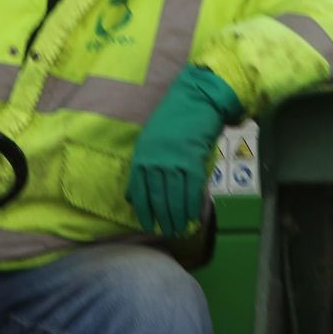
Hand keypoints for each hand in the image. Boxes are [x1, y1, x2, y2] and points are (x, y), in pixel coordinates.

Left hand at [125, 65, 242, 234]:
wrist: (195, 101)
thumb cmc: (173, 120)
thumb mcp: (150, 141)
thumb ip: (145, 166)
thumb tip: (136, 194)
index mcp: (142, 156)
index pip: (140, 191)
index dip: (145, 211)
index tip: (149, 225)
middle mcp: (156, 162)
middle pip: (157, 197)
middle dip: (163, 218)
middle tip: (168, 232)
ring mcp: (174, 163)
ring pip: (174, 197)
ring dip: (177, 216)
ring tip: (180, 229)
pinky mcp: (193, 162)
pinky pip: (191, 190)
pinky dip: (192, 205)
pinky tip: (192, 216)